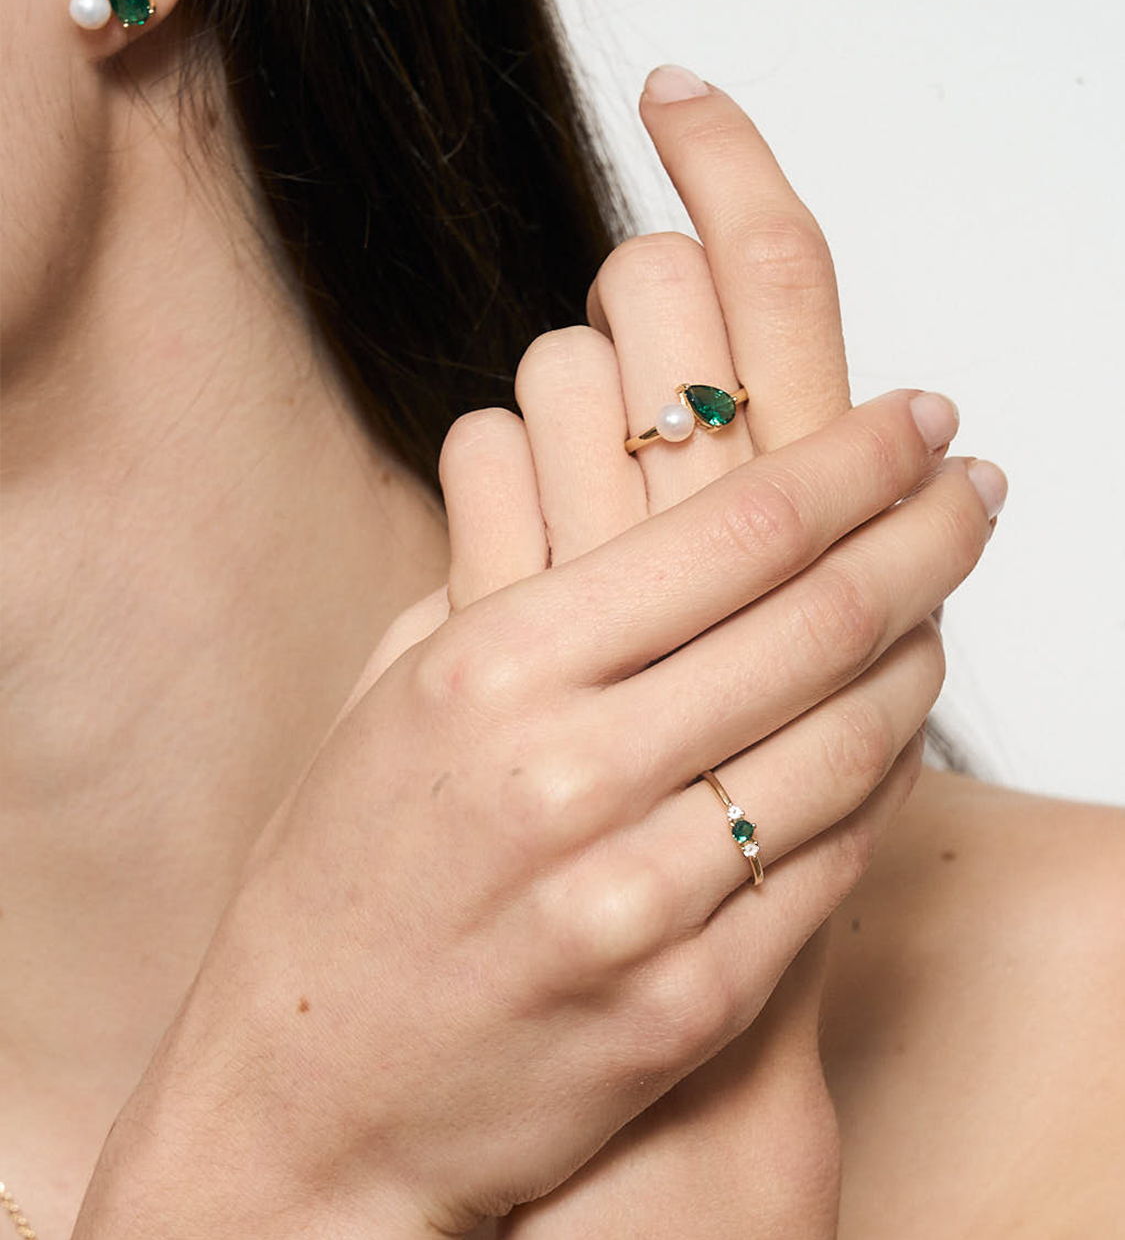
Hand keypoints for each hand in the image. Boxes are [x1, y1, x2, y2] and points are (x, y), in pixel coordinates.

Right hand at [434, 69, 981, 1235]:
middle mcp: (568, 773)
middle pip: (821, 619)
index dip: (860, 459)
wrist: (311, 1084)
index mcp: (494, 667)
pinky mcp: (681, 1005)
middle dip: (929, 532)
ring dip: (921, 653)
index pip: (740, 528)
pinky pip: (830, 863)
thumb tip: (642, 482)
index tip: (921, 417)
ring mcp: (632, 899)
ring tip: (945, 596)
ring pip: (849, 742)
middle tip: (978, 484)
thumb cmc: (349, 869)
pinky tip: (896, 724)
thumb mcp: (403, 684)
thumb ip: (517, 571)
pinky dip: (881, 779)